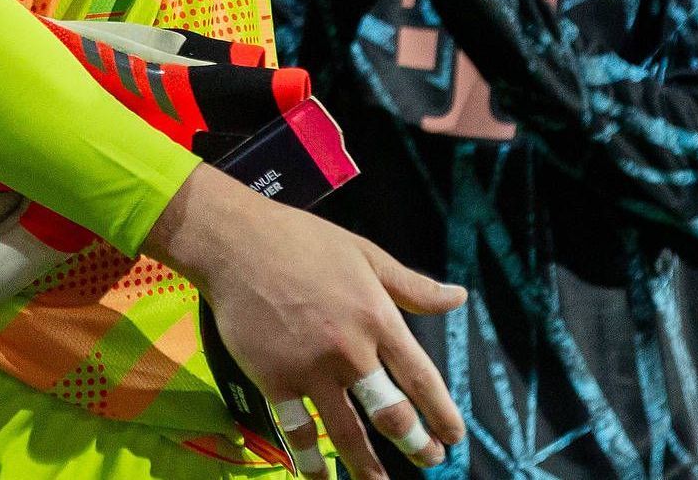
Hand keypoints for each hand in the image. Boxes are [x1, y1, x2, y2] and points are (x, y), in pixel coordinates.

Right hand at [148, 166, 467, 478]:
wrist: (238, 243)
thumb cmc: (304, 242)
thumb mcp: (367, 255)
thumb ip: (413, 285)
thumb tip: (459, 297)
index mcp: (377, 317)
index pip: (420, 378)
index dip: (442, 413)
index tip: (454, 437)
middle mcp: (350, 350)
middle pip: (391, 413)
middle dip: (415, 443)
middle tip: (429, 460)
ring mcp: (310, 369)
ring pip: (346, 432)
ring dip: (366, 466)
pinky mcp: (274, 379)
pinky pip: (297, 430)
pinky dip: (309, 461)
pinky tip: (318, 478)